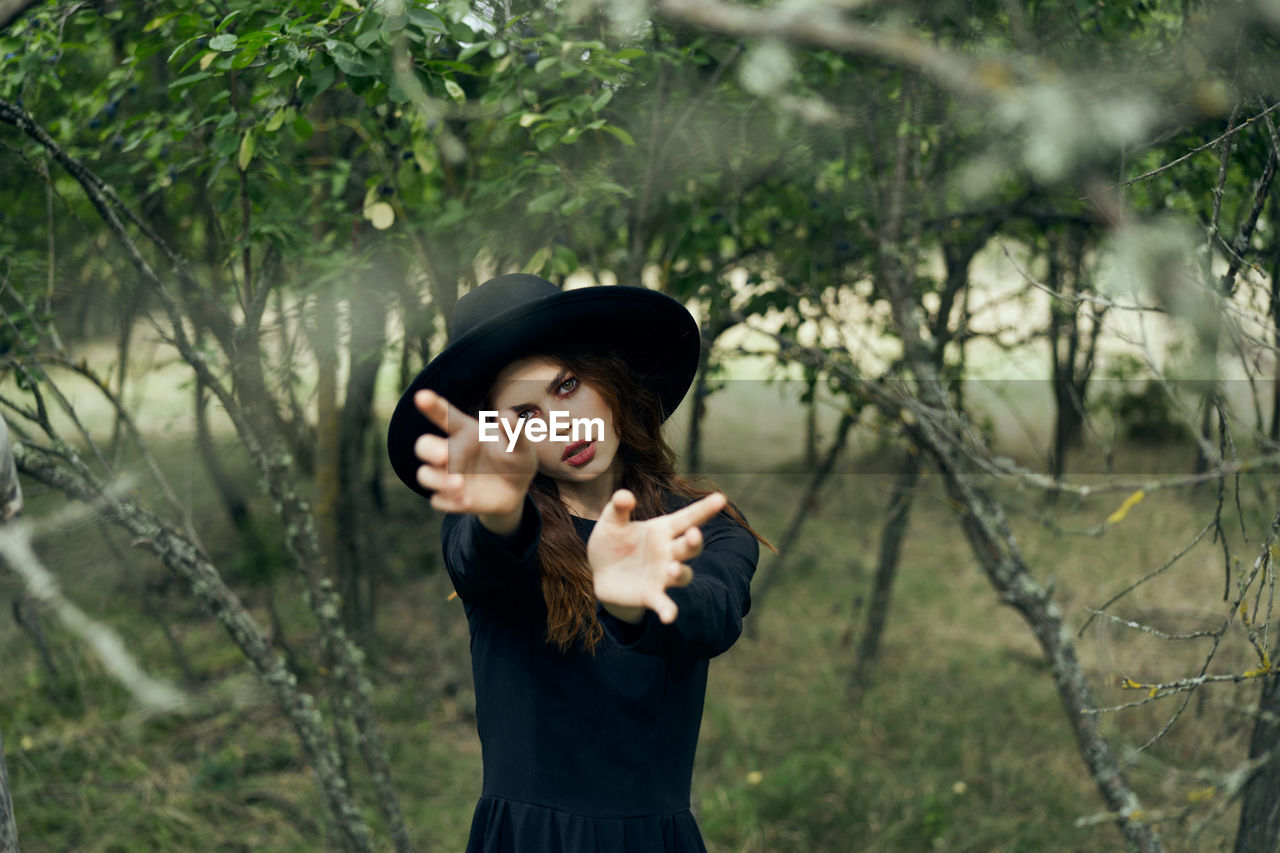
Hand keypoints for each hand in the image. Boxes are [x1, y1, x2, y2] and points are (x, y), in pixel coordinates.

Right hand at [413, 389, 536, 529]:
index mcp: (465, 432)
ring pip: (425, 475)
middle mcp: (451, 452)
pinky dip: (448, 501)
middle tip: (444, 456)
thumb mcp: (520, 444)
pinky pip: (439, 501)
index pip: (445, 416)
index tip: (421, 396)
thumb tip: (507, 415)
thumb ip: (513, 430)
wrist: (518, 489)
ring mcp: (449, 476)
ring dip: (437, 480)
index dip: (432, 405)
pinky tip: (467, 500)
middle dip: (429, 449)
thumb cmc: (515, 458)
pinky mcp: (451, 498)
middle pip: (423, 446)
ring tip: (460, 484)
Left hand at [588, 489, 727, 623]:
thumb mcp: (611, 521)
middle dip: (694, 542)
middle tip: (693, 535)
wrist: (601, 572)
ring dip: (681, 573)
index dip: (703, 509)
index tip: (720, 498)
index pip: (687, 518)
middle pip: (689, 547)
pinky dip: (668, 610)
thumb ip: (618, 507)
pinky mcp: (651, 595)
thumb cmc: (612, 541)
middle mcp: (668, 552)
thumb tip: (625, 495)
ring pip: (682, 575)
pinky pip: (665, 603)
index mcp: (662, 530)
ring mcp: (662, 575)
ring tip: (673, 569)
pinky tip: (668, 618)